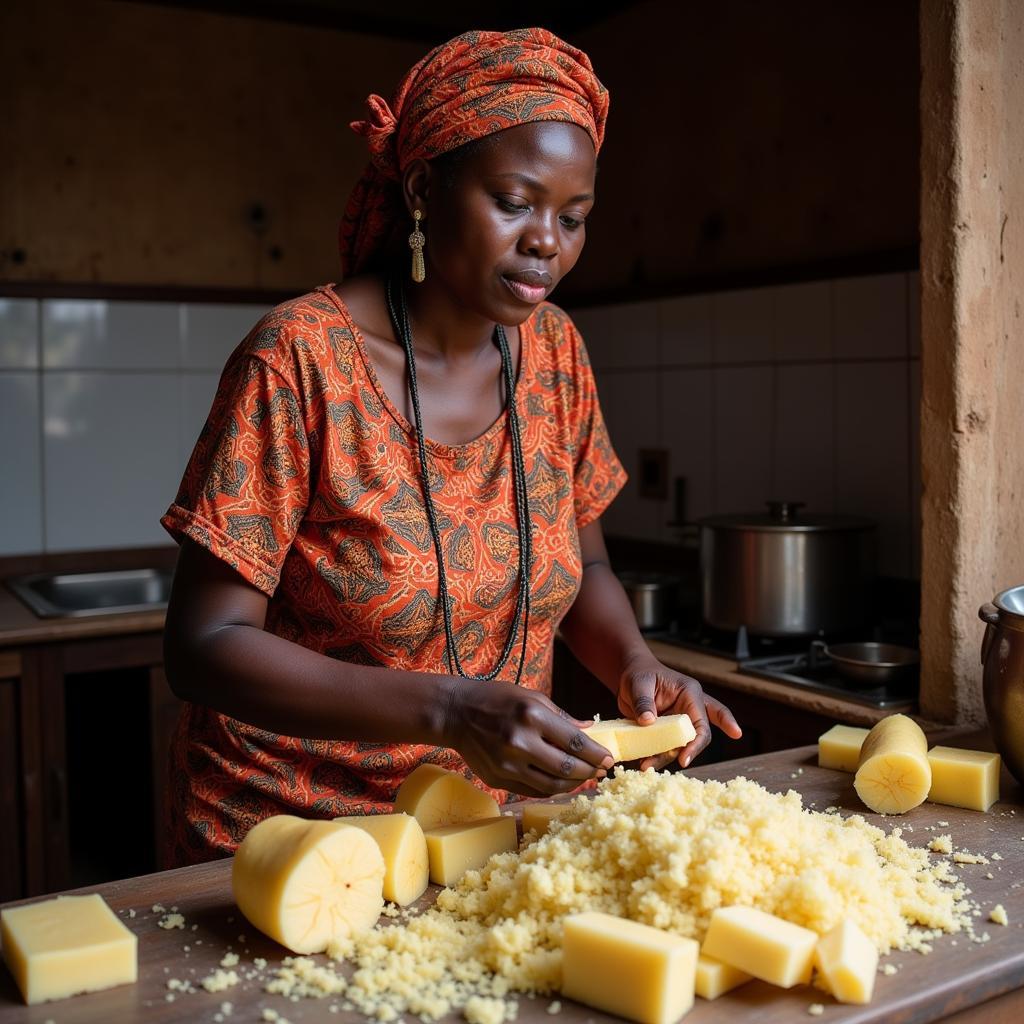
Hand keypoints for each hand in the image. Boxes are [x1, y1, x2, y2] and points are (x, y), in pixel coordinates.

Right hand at [442, 678, 614, 797]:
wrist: (456, 713)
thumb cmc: (497, 699)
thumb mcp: (531, 696)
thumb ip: (561, 716)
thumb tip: (590, 730)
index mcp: (531, 715)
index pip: (573, 741)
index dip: (595, 753)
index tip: (609, 759)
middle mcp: (519, 741)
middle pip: (565, 767)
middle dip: (589, 771)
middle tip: (601, 771)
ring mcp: (507, 763)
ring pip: (551, 785)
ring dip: (573, 784)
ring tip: (585, 779)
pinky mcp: (498, 778)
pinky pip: (532, 790)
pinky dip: (551, 788)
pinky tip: (562, 783)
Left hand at [616, 652, 741, 770]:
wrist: (629, 677)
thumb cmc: (639, 673)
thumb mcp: (639, 683)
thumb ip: (643, 700)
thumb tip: (647, 721)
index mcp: (690, 694)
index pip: (701, 722)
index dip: (697, 742)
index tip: (685, 758)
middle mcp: (689, 709)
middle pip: (699, 736)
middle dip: (690, 752)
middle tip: (680, 764)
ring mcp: (678, 722)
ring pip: (680, 745)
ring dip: (666, 757)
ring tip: (647, 766)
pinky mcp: (666, 731)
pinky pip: (665, 747)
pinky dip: (656, 757)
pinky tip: (645, 763)